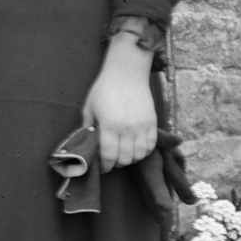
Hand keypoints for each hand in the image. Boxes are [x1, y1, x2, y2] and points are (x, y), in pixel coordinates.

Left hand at [82, 33, 157, 171]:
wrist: (127, 73)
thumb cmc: (104, 89)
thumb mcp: (89, 107)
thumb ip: (88, 127)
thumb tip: (87, 143)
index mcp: (110, 126)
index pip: (109, 155)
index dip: (105, 165)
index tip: (103, 167)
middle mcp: (127, 129)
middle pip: (125, 158)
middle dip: (117, 163)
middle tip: (112, 160)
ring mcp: (142, 126)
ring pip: (139, 154)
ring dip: (131, 158)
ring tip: (124, 154)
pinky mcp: (152, 122)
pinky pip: (151, 145)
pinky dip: (144, 151)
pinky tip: (136, 148)